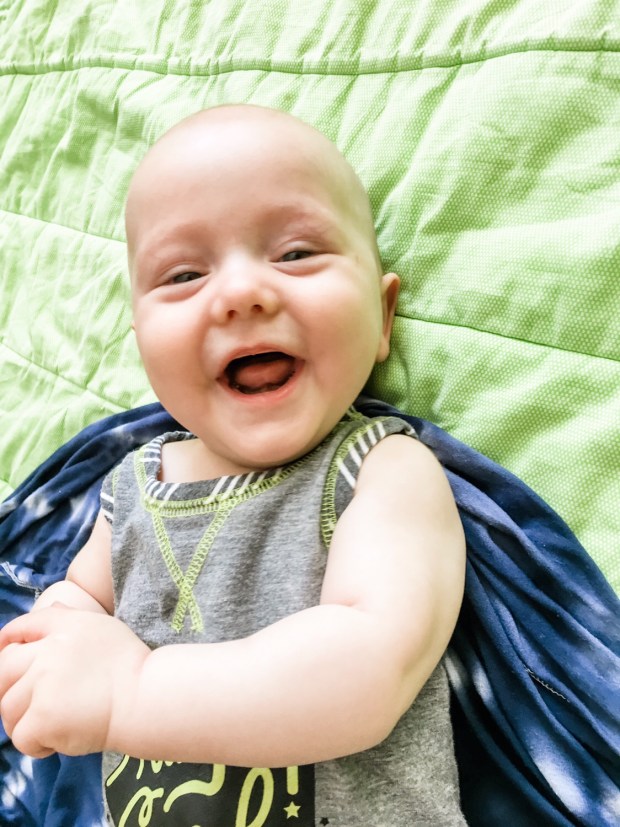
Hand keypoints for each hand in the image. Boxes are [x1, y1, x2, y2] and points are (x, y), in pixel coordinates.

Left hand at [0, 605, 148, 757]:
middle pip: (4, 669)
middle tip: (30, 704)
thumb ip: (72, 619)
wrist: (147, 698)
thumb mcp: (105, 627)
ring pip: (8, 707)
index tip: (5, 653)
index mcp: (66, 627)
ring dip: (23, 720)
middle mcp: (49, 651)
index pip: (23, 626)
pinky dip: (36, 744)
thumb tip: (52, 607)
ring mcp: (43, 684)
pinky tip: (56, 741)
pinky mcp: (43, 717)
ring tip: (49, 725)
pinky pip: (21, 736)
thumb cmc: (132, 666)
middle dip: (8, 688)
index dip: (7, 641)